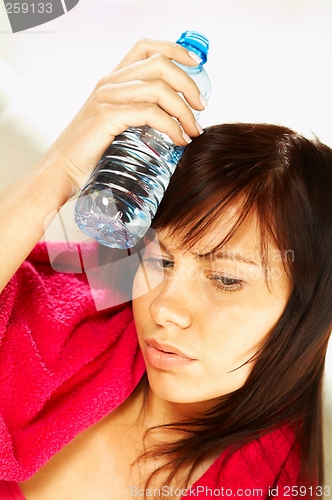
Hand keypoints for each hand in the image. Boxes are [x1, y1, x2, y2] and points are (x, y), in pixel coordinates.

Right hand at [46, 38, 205, 194]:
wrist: (62, 171)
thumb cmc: (90, 153)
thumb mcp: (114, 125)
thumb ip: (136, 115)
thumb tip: (172, 123)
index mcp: (112, 80)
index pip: (146, 48)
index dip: (175, 50)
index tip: (197, 66)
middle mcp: (109, 83)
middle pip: (160, 65)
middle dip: (188, 85)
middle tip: (201, 109)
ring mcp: (107, 98)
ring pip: (159, 89)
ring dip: (184, 110)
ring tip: (193, 131)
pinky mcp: (107, 117)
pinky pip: (150, 113)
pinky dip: (171, 126)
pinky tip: (179, 140)